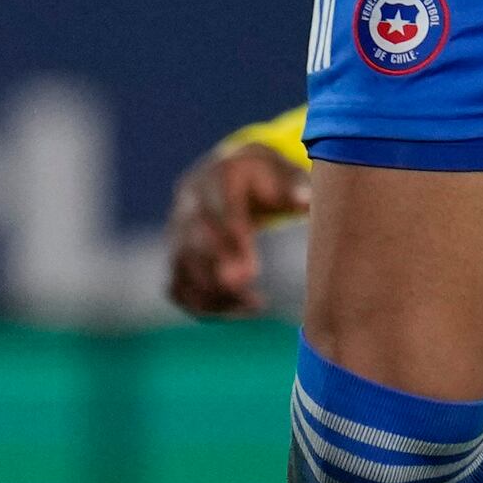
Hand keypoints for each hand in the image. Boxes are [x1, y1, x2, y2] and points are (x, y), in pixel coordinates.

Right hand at [163, 134, 313, 320]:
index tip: (252, 269)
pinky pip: (178, 286)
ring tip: (253, 305)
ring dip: (212, 292)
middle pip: (194, 238)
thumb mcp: (283, 172)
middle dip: (217, 266)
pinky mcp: (178, 256)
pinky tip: (236, 311)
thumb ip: (295, 186)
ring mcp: (179, 231)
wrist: (228, 174)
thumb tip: (304, 201)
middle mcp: (191, 203)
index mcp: (219, 178)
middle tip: (243, 286)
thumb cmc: (266, 178)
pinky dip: (201, 304)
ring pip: (182, 266)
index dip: (232, 239)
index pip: (220, 209)